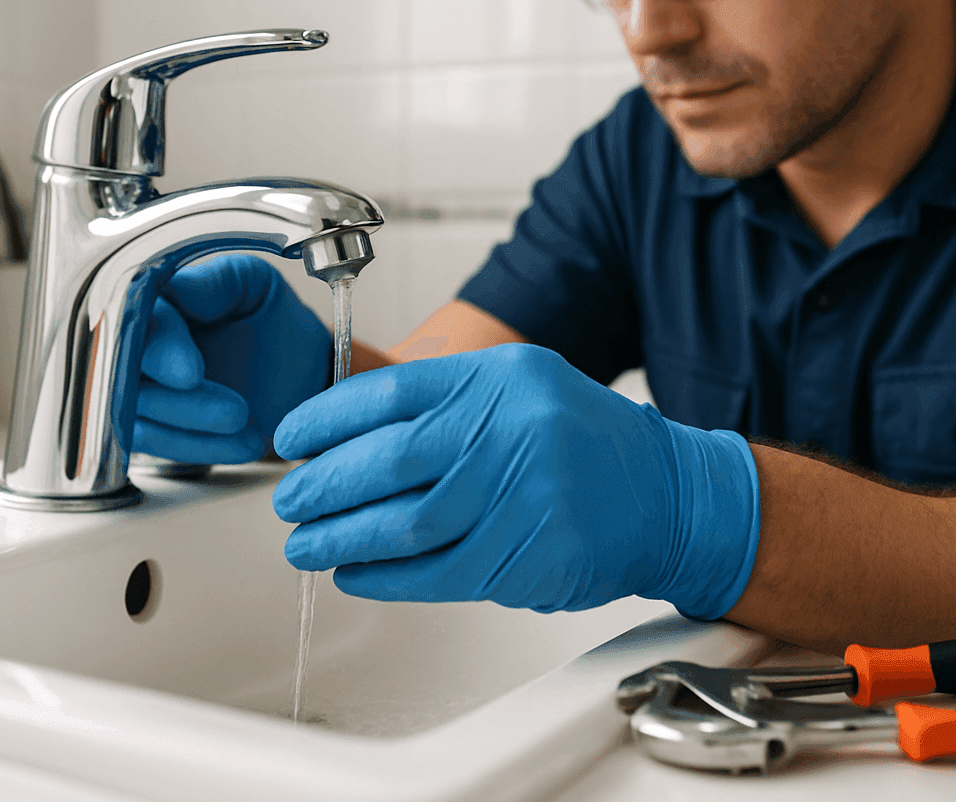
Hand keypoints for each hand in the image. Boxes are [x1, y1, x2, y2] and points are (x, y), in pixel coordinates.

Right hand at [135, 254, 330, 465]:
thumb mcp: (255, 286)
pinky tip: (248, 444)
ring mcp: (140, 390)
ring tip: (249, 428)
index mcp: (153, 299)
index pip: (136, 323)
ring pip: (138, 421)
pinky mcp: (154, 427)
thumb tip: (173, 289)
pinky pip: (160, 447)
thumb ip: (215, 282)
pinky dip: (202, 449)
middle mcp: (135, 345)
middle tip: (236, 412)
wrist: (299, 365)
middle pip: (126, 380)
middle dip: (177, 403)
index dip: (159, 351)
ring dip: (192, 433)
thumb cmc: (273, 316)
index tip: (192, 375)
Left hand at [271, 343, 760, 616]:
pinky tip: (355, 574)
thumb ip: (444, 403)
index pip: (390, 391)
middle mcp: (512, 428)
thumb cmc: (581, 441)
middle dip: (324, 485)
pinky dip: (386, 578)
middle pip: (390, 460)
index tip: (289, 438)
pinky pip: (438, 572)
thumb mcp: (518, 388)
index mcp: (499, 378)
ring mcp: (525, 494)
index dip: (326, 418)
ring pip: (407, 523)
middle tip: (288, 501)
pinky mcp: (532, 554)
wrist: (667, 495)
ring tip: (306, 545)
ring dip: (343, 539)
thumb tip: (346, 435)